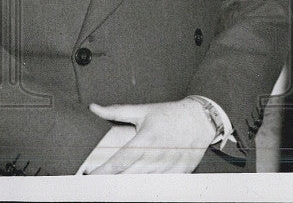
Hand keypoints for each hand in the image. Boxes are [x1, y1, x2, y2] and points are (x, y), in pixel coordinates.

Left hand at [86, 99, 216, 173]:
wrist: (202, 118)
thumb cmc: (171, 114)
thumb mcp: (144, 110)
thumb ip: (117, 111)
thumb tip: (94, 108)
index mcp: (145, 140)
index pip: (118, 162)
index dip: (102, 172)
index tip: (90, 176)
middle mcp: (156, 156)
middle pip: (127, 177)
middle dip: (111, 181)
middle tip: (98, 184)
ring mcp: (168, 167)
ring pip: (142, 184)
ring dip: (129, 185)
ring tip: (118, 184)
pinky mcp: (178, 173)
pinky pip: (159, 185)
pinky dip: (148, 185)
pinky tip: (140, 183)